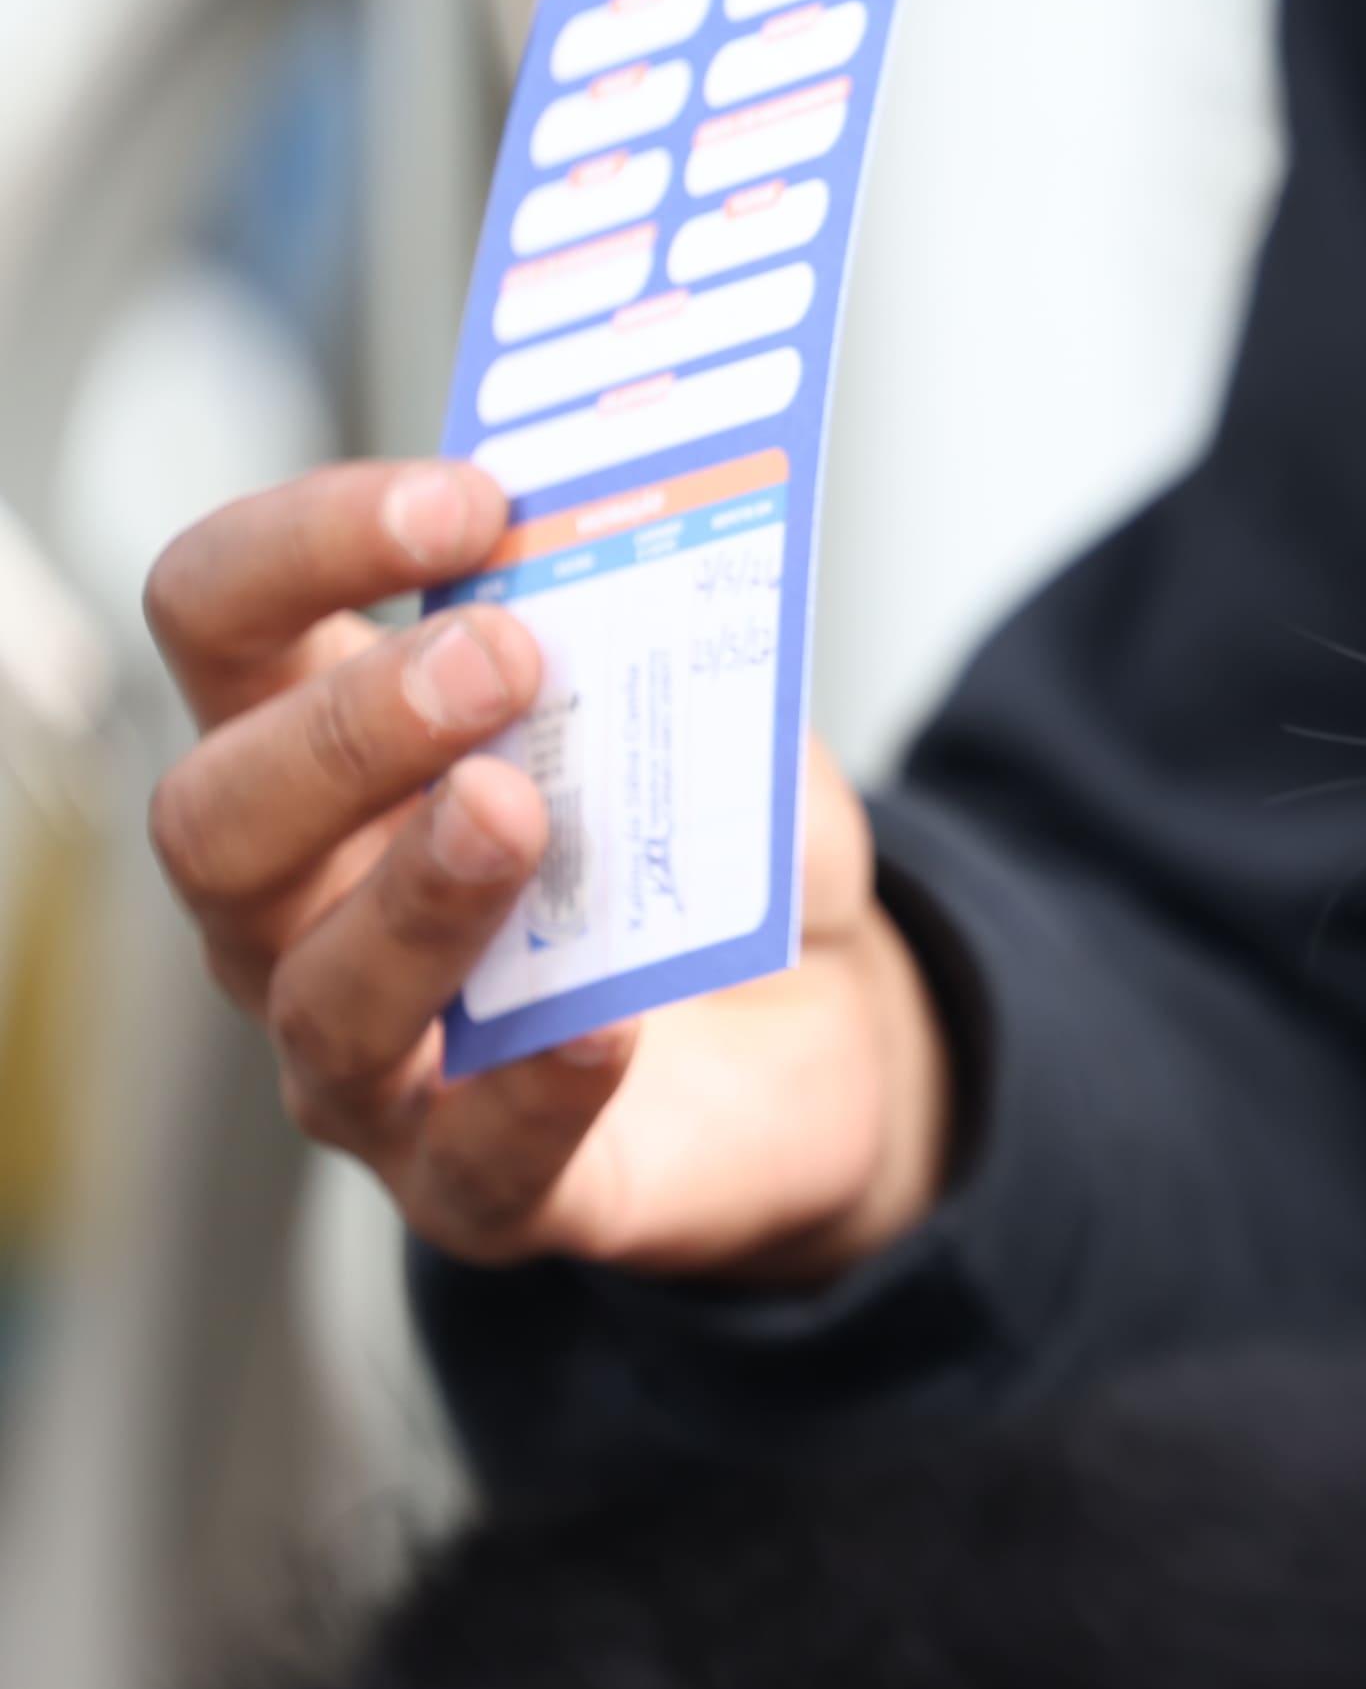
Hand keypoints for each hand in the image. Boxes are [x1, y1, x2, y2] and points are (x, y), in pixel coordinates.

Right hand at [143, 460, 950, 1281]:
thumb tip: (675, 560)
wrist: (823, 1021)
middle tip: (498, 658)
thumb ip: (678, 638)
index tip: (464, 502)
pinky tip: (602, 1028)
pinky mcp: (484, 1187)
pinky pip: (477, 1156)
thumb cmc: (705, 843)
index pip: (221, 616)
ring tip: (518, 810)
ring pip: (319, 994)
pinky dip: (535, 1088)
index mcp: (323, 750)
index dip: (307, 545)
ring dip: (415, 890)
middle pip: (218, 817)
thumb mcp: (708, 706)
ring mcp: (375, 1062)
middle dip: (347, 728)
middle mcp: (301, 909)